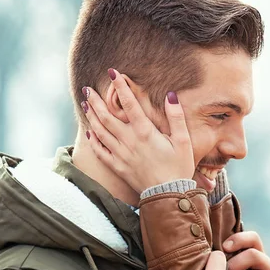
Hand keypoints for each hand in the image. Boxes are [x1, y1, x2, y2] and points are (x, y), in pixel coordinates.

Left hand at [83, 69, 194, 192]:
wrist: (169, 196)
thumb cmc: (179, 168)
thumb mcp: (183, 141)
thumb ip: (176, 117)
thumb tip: (170, 95)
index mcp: (145, 133)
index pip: (129, 104)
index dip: (121, 87)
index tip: (113, 73)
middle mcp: (129, 141)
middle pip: (108, 116)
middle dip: (97, 101)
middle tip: (88, 89)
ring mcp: (121, 155)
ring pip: (101, 132)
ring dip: (92, 116)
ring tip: (86, 105)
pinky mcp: (118, 167)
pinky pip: (101, 152)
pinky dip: (94, 141)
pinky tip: (90, 132)